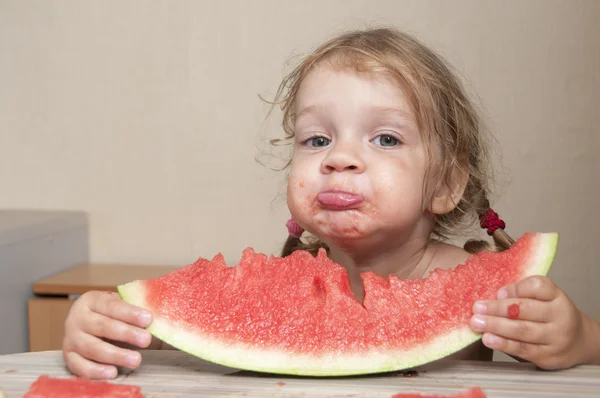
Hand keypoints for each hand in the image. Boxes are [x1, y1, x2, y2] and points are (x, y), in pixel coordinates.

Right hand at [62, 290, 153, 378]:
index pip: (112, 306)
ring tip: (136, 360)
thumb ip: (136, 311)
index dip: (130, 313)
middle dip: (126, 334)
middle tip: (146, 340)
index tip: (149, 319)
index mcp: (92, 300)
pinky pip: (79, 366)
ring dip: (115, 355)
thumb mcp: (120, 306)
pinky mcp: (68, 356)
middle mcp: (77, 318)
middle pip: (102, 326)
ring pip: (92, 348)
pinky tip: (112, 372)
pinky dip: (95, 371)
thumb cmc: (110, 314)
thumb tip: (163, 318)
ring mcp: (70, 338)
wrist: (84, 322)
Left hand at [469, 275, 590, 368]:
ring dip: (496, 326)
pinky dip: (503, 344)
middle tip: (477, 308)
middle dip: (497, 308)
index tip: (497, 292)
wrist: (578, 342)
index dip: (515, 288)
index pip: (538, 286)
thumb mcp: (543, 299)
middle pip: (526, 309)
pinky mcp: (548, 356)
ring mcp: (556, 337)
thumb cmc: (550, 315)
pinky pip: (523, 349)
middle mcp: (560, 316)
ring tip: (477, 323)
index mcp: (557, 296)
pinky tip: (488, 339)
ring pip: (523, 330)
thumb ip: (522, 295)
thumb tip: (494, 296)